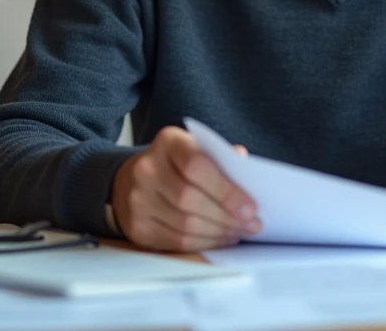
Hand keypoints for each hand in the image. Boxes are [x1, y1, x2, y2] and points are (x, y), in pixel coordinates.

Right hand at [110, 126, 257, 252]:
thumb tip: (248, 174)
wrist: (134, 179)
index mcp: (168, 142)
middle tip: (251, 224)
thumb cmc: (178, 164)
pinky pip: (176, 241)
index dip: (226, 190)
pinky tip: (220, 239)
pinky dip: (204, 243)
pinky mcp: (138, 227)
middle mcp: (147, 169)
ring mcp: (138, 200)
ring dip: (218, 233)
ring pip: (184, 224)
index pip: (197, 165)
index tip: (250, 207)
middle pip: (190, 199)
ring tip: (239, 232)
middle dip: (226, 216)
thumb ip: (222, 159)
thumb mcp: (198, 149)